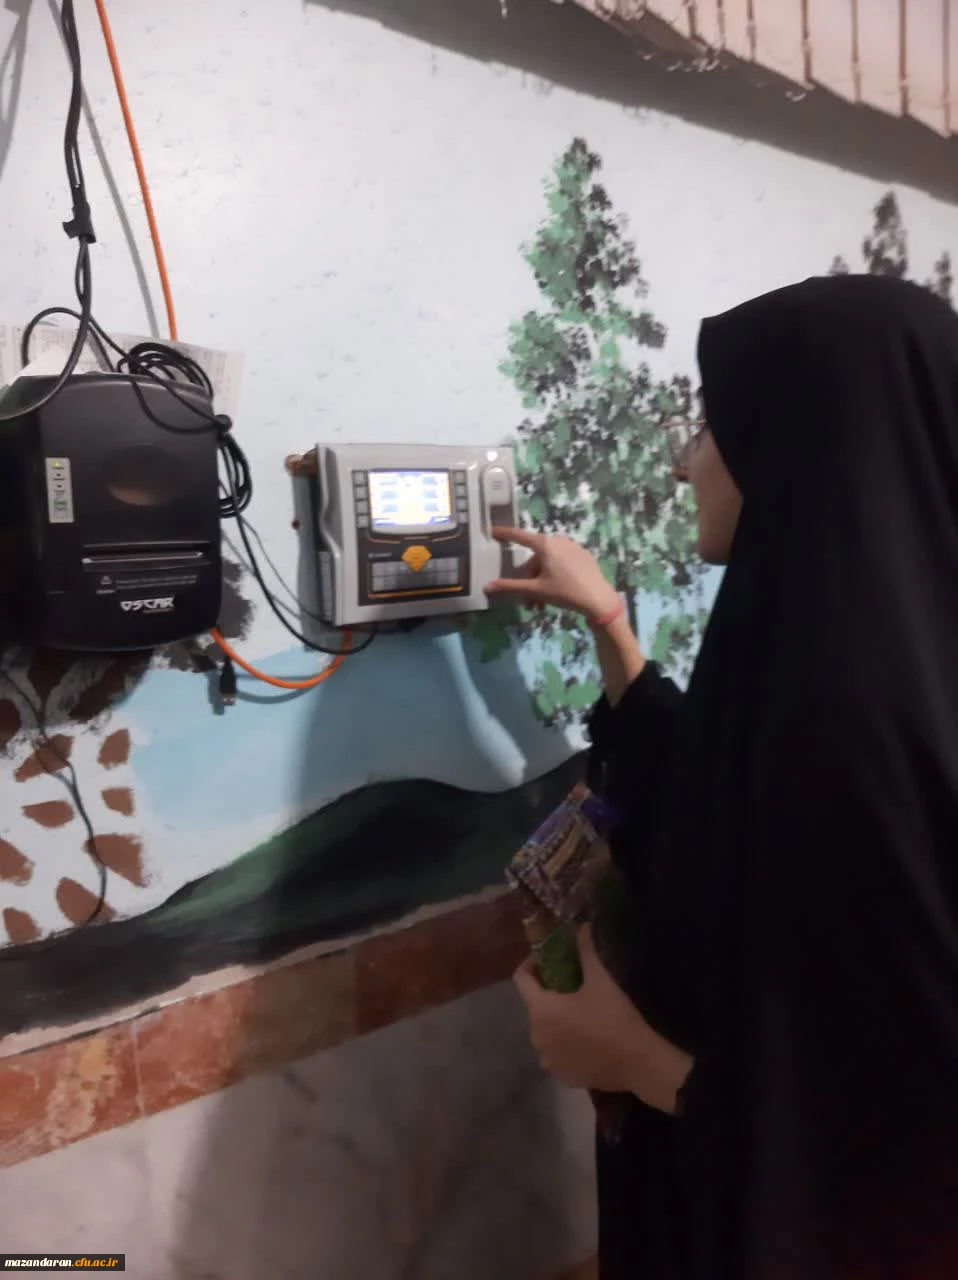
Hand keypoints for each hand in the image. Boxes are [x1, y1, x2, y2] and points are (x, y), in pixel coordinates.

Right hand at [485, 528, 619, 622]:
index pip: (519, 536)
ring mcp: (572, 547)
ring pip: (548, 563)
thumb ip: (510, 586)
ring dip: (540, 582)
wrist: (598, 599)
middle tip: (527, 601)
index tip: (492, 531)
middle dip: (528, 580)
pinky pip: (562, 563)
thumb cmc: (564, 592)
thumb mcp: (535, 590)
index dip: (504, 534)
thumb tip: (487, 587)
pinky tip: (555, 593)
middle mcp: (558, 540)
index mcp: (545, 544)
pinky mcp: (583, 556)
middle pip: (535, 558)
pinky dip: (553, 576)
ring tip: (540, 604)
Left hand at [513, 926, 692, 1113]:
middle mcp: (536, 1036)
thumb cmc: (614, 1018)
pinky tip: (585, 1038)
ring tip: (580, 1012)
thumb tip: (582, 926)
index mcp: (540, 1010)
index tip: (547, 959)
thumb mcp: (601, 980)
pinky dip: (564, 1043)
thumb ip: (586, 950)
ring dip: (556, 1020)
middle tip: (572, 984)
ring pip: (545, 1031)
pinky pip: (555, 1053)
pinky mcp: (561, 1077)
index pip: (521, 979)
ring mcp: (547, 1060)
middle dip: (548, 993)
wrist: (638, 1063)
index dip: (531, 965)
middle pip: (534, 1006)